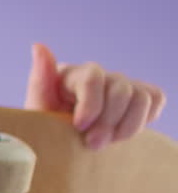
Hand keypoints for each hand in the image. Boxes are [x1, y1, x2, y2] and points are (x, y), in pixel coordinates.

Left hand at [24, 42, 166, 150]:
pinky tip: (121, 131)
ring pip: (141, 98)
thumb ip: (39, 81)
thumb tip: (38, 46)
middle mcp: (100, 75)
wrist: (65, 146)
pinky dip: (144, 120)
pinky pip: (155, 100)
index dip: (91, 105)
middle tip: (93, 143)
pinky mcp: (139, 95)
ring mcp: (121, 84)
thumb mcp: (36, 111)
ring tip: (107, 141)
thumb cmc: (47, 129)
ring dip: (127, 126)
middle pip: (120, 90)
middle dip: (108, 122)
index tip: (79, 126)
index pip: (92, 78)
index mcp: (72, 75)